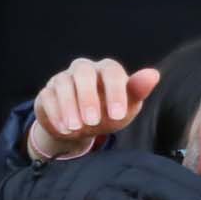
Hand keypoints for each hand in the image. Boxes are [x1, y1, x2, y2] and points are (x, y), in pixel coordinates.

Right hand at [25, 59, 160, 161]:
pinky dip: (55, 113)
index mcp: (106, 69)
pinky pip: (47, 97)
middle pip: (82, 72)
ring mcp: (63, 79)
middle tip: (93, 121)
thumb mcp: (126, 107)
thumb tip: (153, 74)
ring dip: (69, 107)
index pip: (111, 71)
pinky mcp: (47, 93)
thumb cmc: (109, 113)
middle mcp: (83, 69)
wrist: (83, 127)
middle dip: (87, 97)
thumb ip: (138, 91)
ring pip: (62, 84)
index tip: (117, 114)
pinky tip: (64, 129)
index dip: (115, 91)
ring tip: (77, 128)